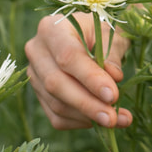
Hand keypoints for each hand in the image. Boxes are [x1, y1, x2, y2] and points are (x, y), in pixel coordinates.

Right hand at [24, 13, 131, 129]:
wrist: (89, 36)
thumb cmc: (102, 31)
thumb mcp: (112, 35)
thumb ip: (112, 54)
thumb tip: (113, 77)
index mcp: (52, 28)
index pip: (68, 56)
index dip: (90, 78)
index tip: (112, 95)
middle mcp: (36, 51)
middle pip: (56, 83)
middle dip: (87, 104)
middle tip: (113, 117)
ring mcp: (34, 74)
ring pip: (56, 103)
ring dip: (87, 117)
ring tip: (117, 120)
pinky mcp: (39, 94)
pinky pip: (56, 116)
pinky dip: (80, 122)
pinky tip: (101, 120)